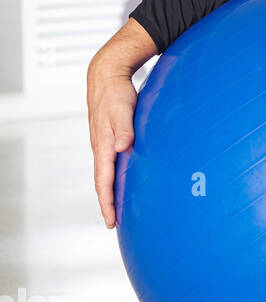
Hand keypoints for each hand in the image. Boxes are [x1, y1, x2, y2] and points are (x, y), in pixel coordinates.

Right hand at [87, 66, 138, 228]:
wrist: (107, 77)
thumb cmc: (116, 93)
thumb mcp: (122, 109)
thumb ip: (124, 128)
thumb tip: (122, 147)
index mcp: (103, 146)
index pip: (103, 181)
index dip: (107, 202)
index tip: (110, 220)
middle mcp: (102, 148)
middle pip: (103, 182)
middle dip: (108, 204)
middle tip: (114, 224)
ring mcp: (105, 144)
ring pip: (107, 174)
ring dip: (112, 192)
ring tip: (120, 209)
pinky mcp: (111, 139)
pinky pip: (113, 164)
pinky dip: (117, 178)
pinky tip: (126, 182)